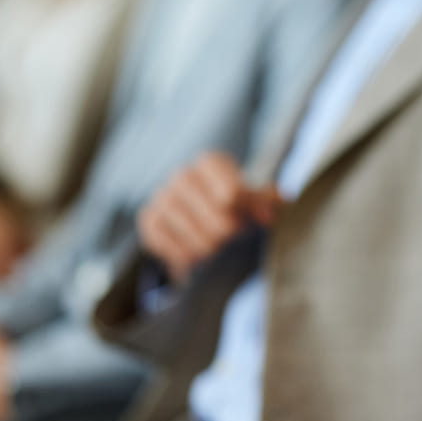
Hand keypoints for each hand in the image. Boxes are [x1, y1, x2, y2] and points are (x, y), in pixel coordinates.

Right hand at [138, 151, 282, 282]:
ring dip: (212, 249)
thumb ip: (267, 201)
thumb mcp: (253, 199)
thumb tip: (273, 211)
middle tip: (233, 234)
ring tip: (216, 243)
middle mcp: (182, 175)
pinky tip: (195, 251)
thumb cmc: (233, 205)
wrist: (197, 217)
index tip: (253, 219)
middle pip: (218, 219)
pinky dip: (190, 257)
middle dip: (231, 234)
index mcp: (210, 162)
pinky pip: (175, 250)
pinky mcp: (148, 220)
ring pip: (198, 239)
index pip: (232, 192)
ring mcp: (162, 197)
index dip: (245, 212)